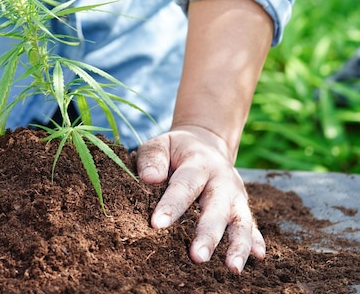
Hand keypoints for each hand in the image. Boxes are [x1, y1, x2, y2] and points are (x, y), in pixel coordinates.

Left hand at [136, 125, 265, 273]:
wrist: (206, 140)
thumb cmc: (175, 149)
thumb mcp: (160, 144)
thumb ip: (152, 158)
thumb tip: (149, 177)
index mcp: (198, 163)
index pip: (184, 186)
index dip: (171, 205)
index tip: (157, 225)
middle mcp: (221, 180)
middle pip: (216, 209)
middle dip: (208, 234)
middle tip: (198, 257)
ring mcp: (235, 194)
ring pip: (240, 221)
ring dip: (238, 245)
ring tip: (233, 268)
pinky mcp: (242, 206)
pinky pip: (253, 225)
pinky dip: (257, 241)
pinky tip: (260, 257)